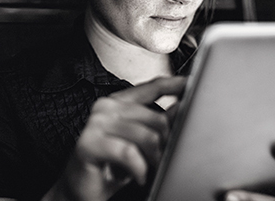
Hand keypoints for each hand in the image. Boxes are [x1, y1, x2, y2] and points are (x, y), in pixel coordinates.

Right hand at [43, 76, 185, 200]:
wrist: (81, 191)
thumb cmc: (111, 166)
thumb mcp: (140, 144)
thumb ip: (158, 124)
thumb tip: (182, 109)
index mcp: (119, 103)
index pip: (153, 87)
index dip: (176, 84)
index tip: (192, 84)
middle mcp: (106, 107)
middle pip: (156, 118)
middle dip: (165, 144)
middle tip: (160, 161)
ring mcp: (96, 123)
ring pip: (146, 136)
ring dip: (153, 159)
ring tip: (148, 169)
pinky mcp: (89, 143)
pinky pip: (129, 153)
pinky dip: (139, 169)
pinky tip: (138, 175)